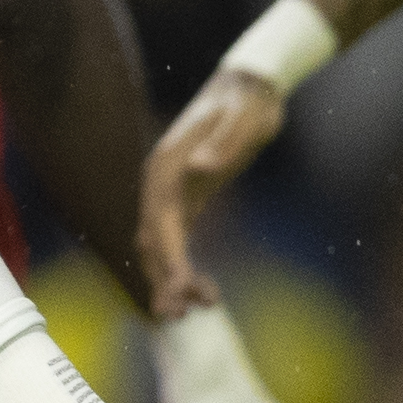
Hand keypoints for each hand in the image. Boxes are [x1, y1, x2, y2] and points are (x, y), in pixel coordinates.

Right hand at [137, 66, 286, 319]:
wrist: (250, 86)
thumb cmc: (248, 103)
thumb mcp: (243, 121)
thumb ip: (223, 142)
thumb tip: (200, 170)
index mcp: (166, 166)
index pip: (161, 223)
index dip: (170, 260)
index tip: (184, 291)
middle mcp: (160, 181)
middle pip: (152, 240)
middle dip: (164, 279)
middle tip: (182, 316)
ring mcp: (171, 189)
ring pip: (160, 244)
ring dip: (171, 278)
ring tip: (199, 309)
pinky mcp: (188, 196)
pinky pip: (176, 238)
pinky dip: (182, 266)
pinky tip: (202, 289)